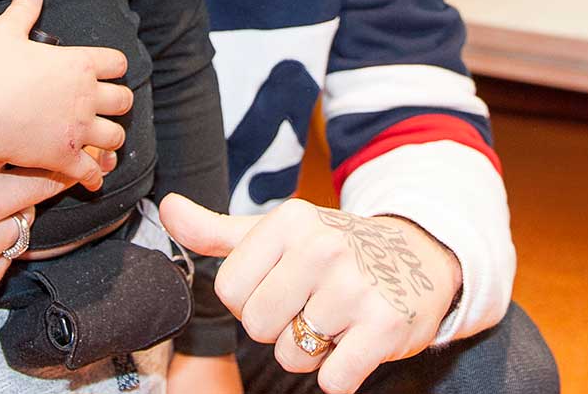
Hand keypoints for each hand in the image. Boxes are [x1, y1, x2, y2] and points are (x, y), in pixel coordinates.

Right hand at [0, 0, 130, 189]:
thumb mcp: (6, 31)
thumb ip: (25, 7)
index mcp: (79, 64)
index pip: (118, 63)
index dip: (114, 67)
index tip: (106, 72)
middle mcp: (87, 97)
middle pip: (124, 101)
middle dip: (117, 104)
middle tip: (105, 107)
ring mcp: (79, 130)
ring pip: (115, 137)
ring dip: (110, 138)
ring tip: (100, 139)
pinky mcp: (66, 157)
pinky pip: (92, 172)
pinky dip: (95, 176)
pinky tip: (93, 178)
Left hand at [161, 196, 461, 393]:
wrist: (420, 258)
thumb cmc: (336, 249)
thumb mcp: (279, 233)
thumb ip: (218, 232)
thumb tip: (167, 209)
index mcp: (290, 221)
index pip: (230, 289)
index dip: (252, 298)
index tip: (284, 283)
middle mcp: (322, 247)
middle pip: (257, 326)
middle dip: (281, 327)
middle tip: (314, 303)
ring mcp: (355, 287)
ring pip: (292, 354)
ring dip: (313, 350)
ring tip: (339, 318)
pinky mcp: (384, 327)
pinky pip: (332, 379)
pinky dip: (341, 373)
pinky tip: (358, 341)